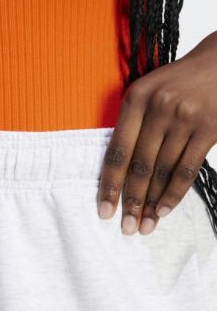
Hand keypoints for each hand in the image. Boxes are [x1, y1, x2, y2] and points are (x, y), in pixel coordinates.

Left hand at [97, 31, 216, 234]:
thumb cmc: (175, 82)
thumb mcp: (145, 92)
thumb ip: (129, 125)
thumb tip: (115, 171)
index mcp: (135, 99)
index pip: (117, 151)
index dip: (110, 184)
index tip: (104, 210)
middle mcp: (159, 108)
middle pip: (139, 166)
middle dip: (131, 201)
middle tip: (126, 228)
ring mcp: (186, 119)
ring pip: (163, 171)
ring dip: (152, 203)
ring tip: (144, 225)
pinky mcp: (210, 129)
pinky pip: (187, 169)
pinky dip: (175, 193)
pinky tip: (164, 210)